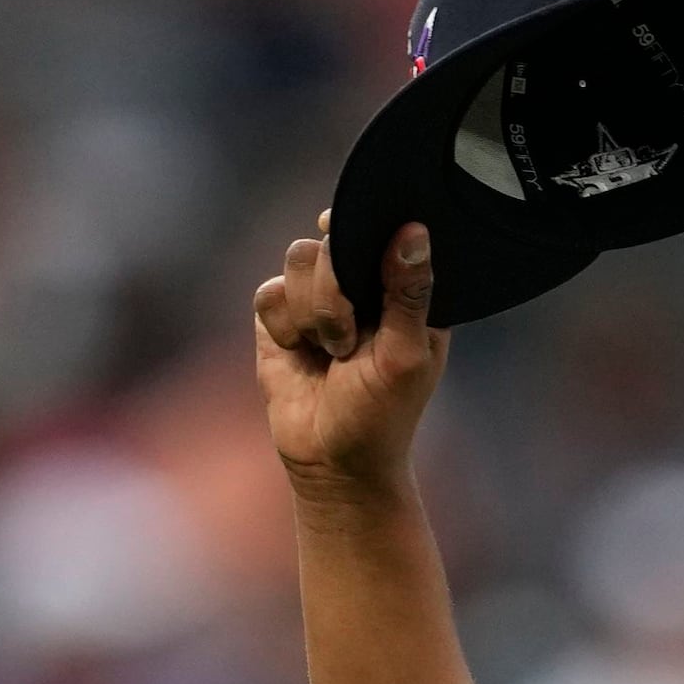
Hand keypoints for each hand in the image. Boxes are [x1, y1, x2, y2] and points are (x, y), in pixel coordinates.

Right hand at [254, 213, 444, 497]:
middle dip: (336, 291)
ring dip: (314, 312)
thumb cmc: (383, 413)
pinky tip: (301, 354)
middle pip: (332, 238)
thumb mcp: (405, 355)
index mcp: (402, 286)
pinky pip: (269, 292)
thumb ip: (409, 293)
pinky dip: (284, 327)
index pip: (386, 226)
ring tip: (332, 352)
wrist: (332, 460)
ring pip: (298, 259)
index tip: (353, 232)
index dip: (368, 223)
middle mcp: (360, 280)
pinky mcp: (279, 314)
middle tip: (350, 341)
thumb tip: (414, 230)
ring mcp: (317, 293)